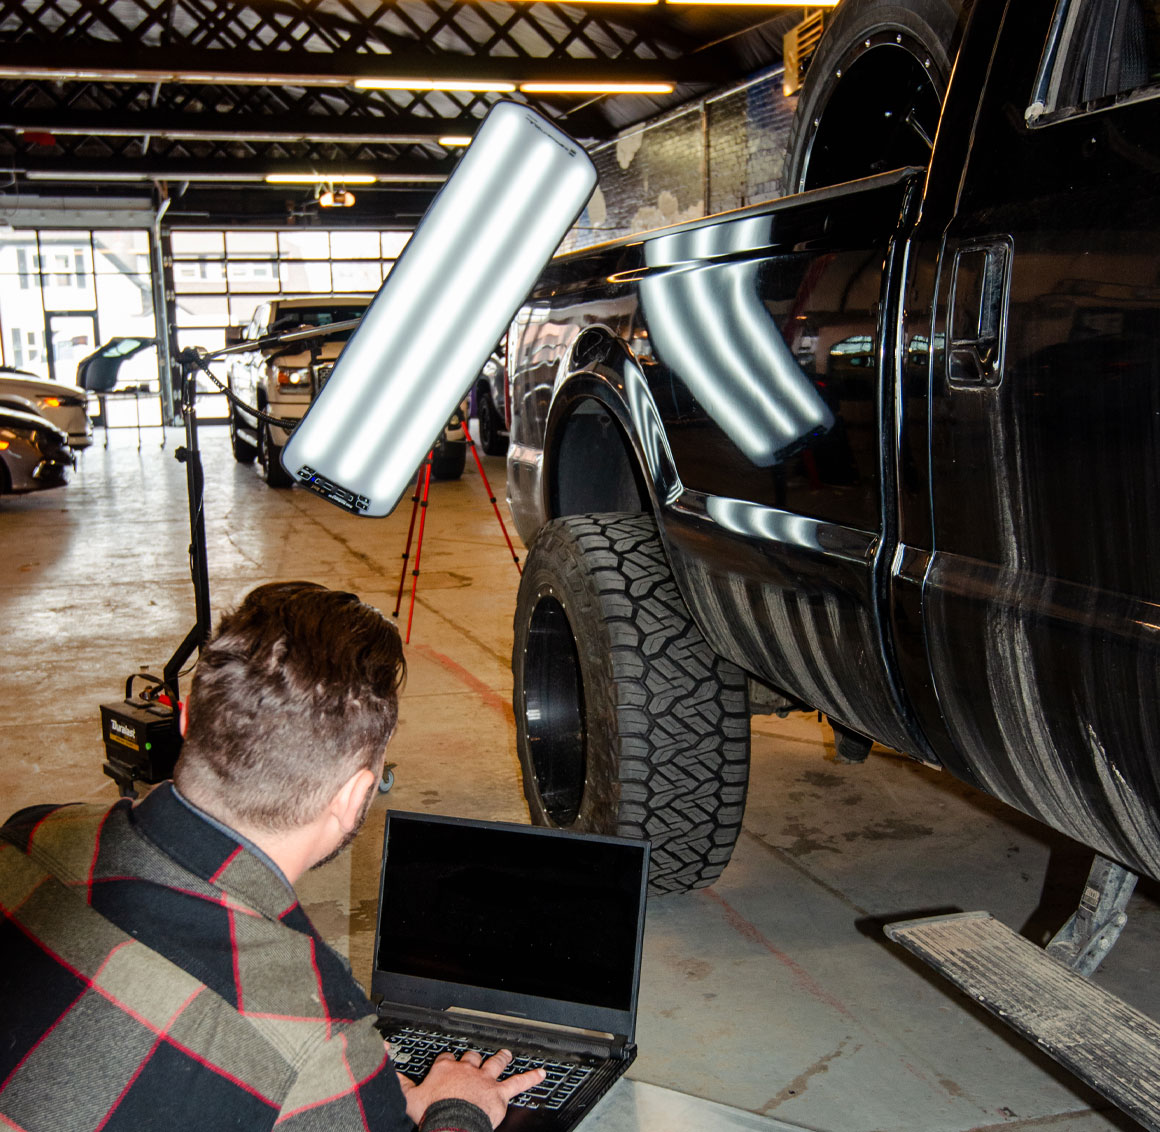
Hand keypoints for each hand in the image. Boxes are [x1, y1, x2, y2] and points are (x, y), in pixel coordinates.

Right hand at [401, 1048, 544, 1127]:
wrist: (451, 1125)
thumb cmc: (431, 1114)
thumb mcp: (409, 1098)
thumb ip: (401, 1083)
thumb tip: (389, 1073)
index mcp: (444, 1070)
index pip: (447, 1058)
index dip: (448, 1060)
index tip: (448, 1061)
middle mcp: (466, 1070)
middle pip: (472, 1057)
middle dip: (474, 1058)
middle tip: (477, 1057)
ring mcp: (484, 1080)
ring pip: (495, 1064)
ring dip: (502, 1058)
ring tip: (508, 1054)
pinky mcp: (498, 1094)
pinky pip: (518, 1083)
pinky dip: (531, 1078)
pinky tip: (542, 1074)